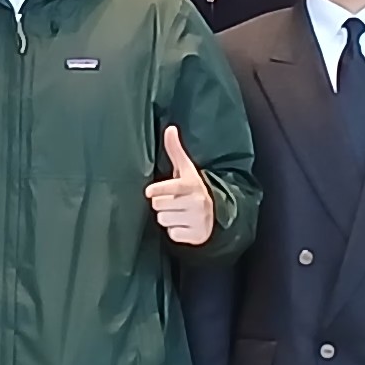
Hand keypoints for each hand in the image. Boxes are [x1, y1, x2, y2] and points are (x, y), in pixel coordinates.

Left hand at [145, 123, 217, 248]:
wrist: (215, 214)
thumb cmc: (192, 188)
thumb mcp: (186, 170)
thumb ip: (175, 150)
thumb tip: (170, 128)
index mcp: (192, 185)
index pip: (171, 187)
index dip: (158, 190)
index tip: (149, 192)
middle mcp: (196, 202)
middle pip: (159, 205)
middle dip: (161, 204)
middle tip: (172, 201)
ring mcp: (197, 219)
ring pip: (163, 220)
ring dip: (167, 218)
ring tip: (178, 213)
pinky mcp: (196, 235)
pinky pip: (172, 235)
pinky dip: (175, 232)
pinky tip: (183, 225)